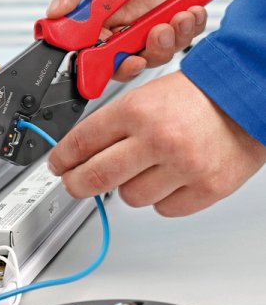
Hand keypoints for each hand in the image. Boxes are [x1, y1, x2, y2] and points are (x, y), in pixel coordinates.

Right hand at [47, 0, 206, 80]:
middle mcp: (115, 24)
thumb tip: (54, 13)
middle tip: (152, 41)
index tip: (122, 62)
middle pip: (125, 61)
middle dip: (142, 59)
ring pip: (155, 52)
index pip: (91, 53)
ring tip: (177, 18)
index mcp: (90, 17)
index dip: (104, 65)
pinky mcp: (167, 13)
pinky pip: (180, 33)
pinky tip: (191, 12)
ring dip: (170, 42)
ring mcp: (142, 21)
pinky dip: (189, 28)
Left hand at [48, 72, 265, 216]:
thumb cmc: (199, 96)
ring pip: (130, 197)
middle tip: (73, 184)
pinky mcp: (205, 188)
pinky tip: (170, 178)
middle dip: (75, 183)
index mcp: (138, 110)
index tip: (58, 164)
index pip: (83, 141)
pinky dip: (161, 198)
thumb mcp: (148, 95)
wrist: (249, 97)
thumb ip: (116, 124)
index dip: (62, 157)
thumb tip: (83, 151)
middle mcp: (158, 139)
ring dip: (129, 187)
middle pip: (96, 177)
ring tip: (145, 169)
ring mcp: (182, 166)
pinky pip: (163, 209)